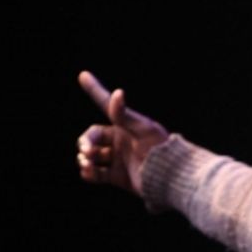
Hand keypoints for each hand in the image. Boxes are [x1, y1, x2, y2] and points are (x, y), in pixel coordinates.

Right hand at [76, 70, 168, 195]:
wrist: (168, 176)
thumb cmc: (157, 148)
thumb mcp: (142, 128)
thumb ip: (125, 115)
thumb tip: (117, 93)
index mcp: (124, 124)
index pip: (105, 104)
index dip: (94, 89)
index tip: (83, 74)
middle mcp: (119, 140)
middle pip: (92, 137)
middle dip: (85, 142)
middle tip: (86, 150)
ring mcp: (117, 158)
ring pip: (91, 156)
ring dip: (84, 158)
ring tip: (87, 163)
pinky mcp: (117, 176)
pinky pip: (95, 174)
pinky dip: (88, 173)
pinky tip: (87, 171)